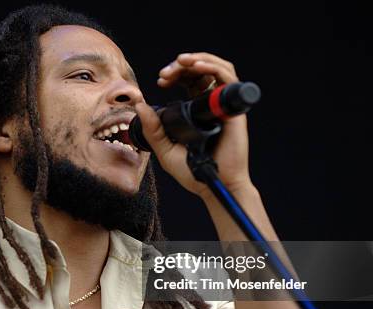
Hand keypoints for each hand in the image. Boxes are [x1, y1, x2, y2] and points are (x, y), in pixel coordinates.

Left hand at [135, 53, 253, 199]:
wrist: (213, 186)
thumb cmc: (193, 172)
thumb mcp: (165, 150)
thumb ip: (152, 130)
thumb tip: (139, 106)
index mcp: (197, 110)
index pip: (188, 81)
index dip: (175, 74)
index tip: (161, 80)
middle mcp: (211, 104)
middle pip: (201, 71)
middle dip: (182, 65)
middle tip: (165, 73)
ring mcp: (223, 106)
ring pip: (217, 68)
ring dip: (198, 59)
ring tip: (181, 61)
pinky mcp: (233, 109)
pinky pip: (228, 79)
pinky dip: (213, 67)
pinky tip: (197, 66)